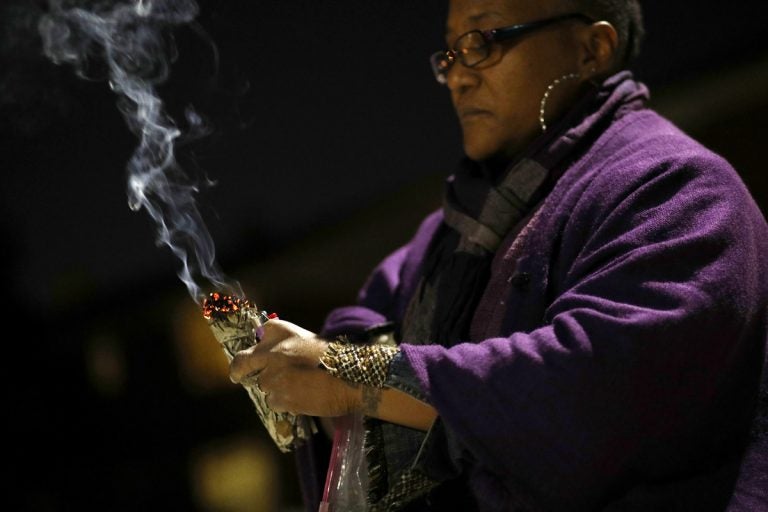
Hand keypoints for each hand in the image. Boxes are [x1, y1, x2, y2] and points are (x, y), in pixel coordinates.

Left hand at [229, 319, 360, 416]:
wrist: (352, 378)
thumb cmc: (335, 359)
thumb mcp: (307, 342)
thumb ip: (285, 347)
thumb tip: (267, 362)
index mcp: (280, 331)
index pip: (257, 333)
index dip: (253, 347)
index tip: (248, 355)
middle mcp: (270, 350)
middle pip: (241, 362)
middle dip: (238, 370)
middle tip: (238, 376)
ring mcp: (271, 375)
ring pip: (263, 386)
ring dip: (275, 389)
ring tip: (300, 387)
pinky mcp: (277, 397)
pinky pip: (274, 402)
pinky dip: (285, 402)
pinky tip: (303, 397)